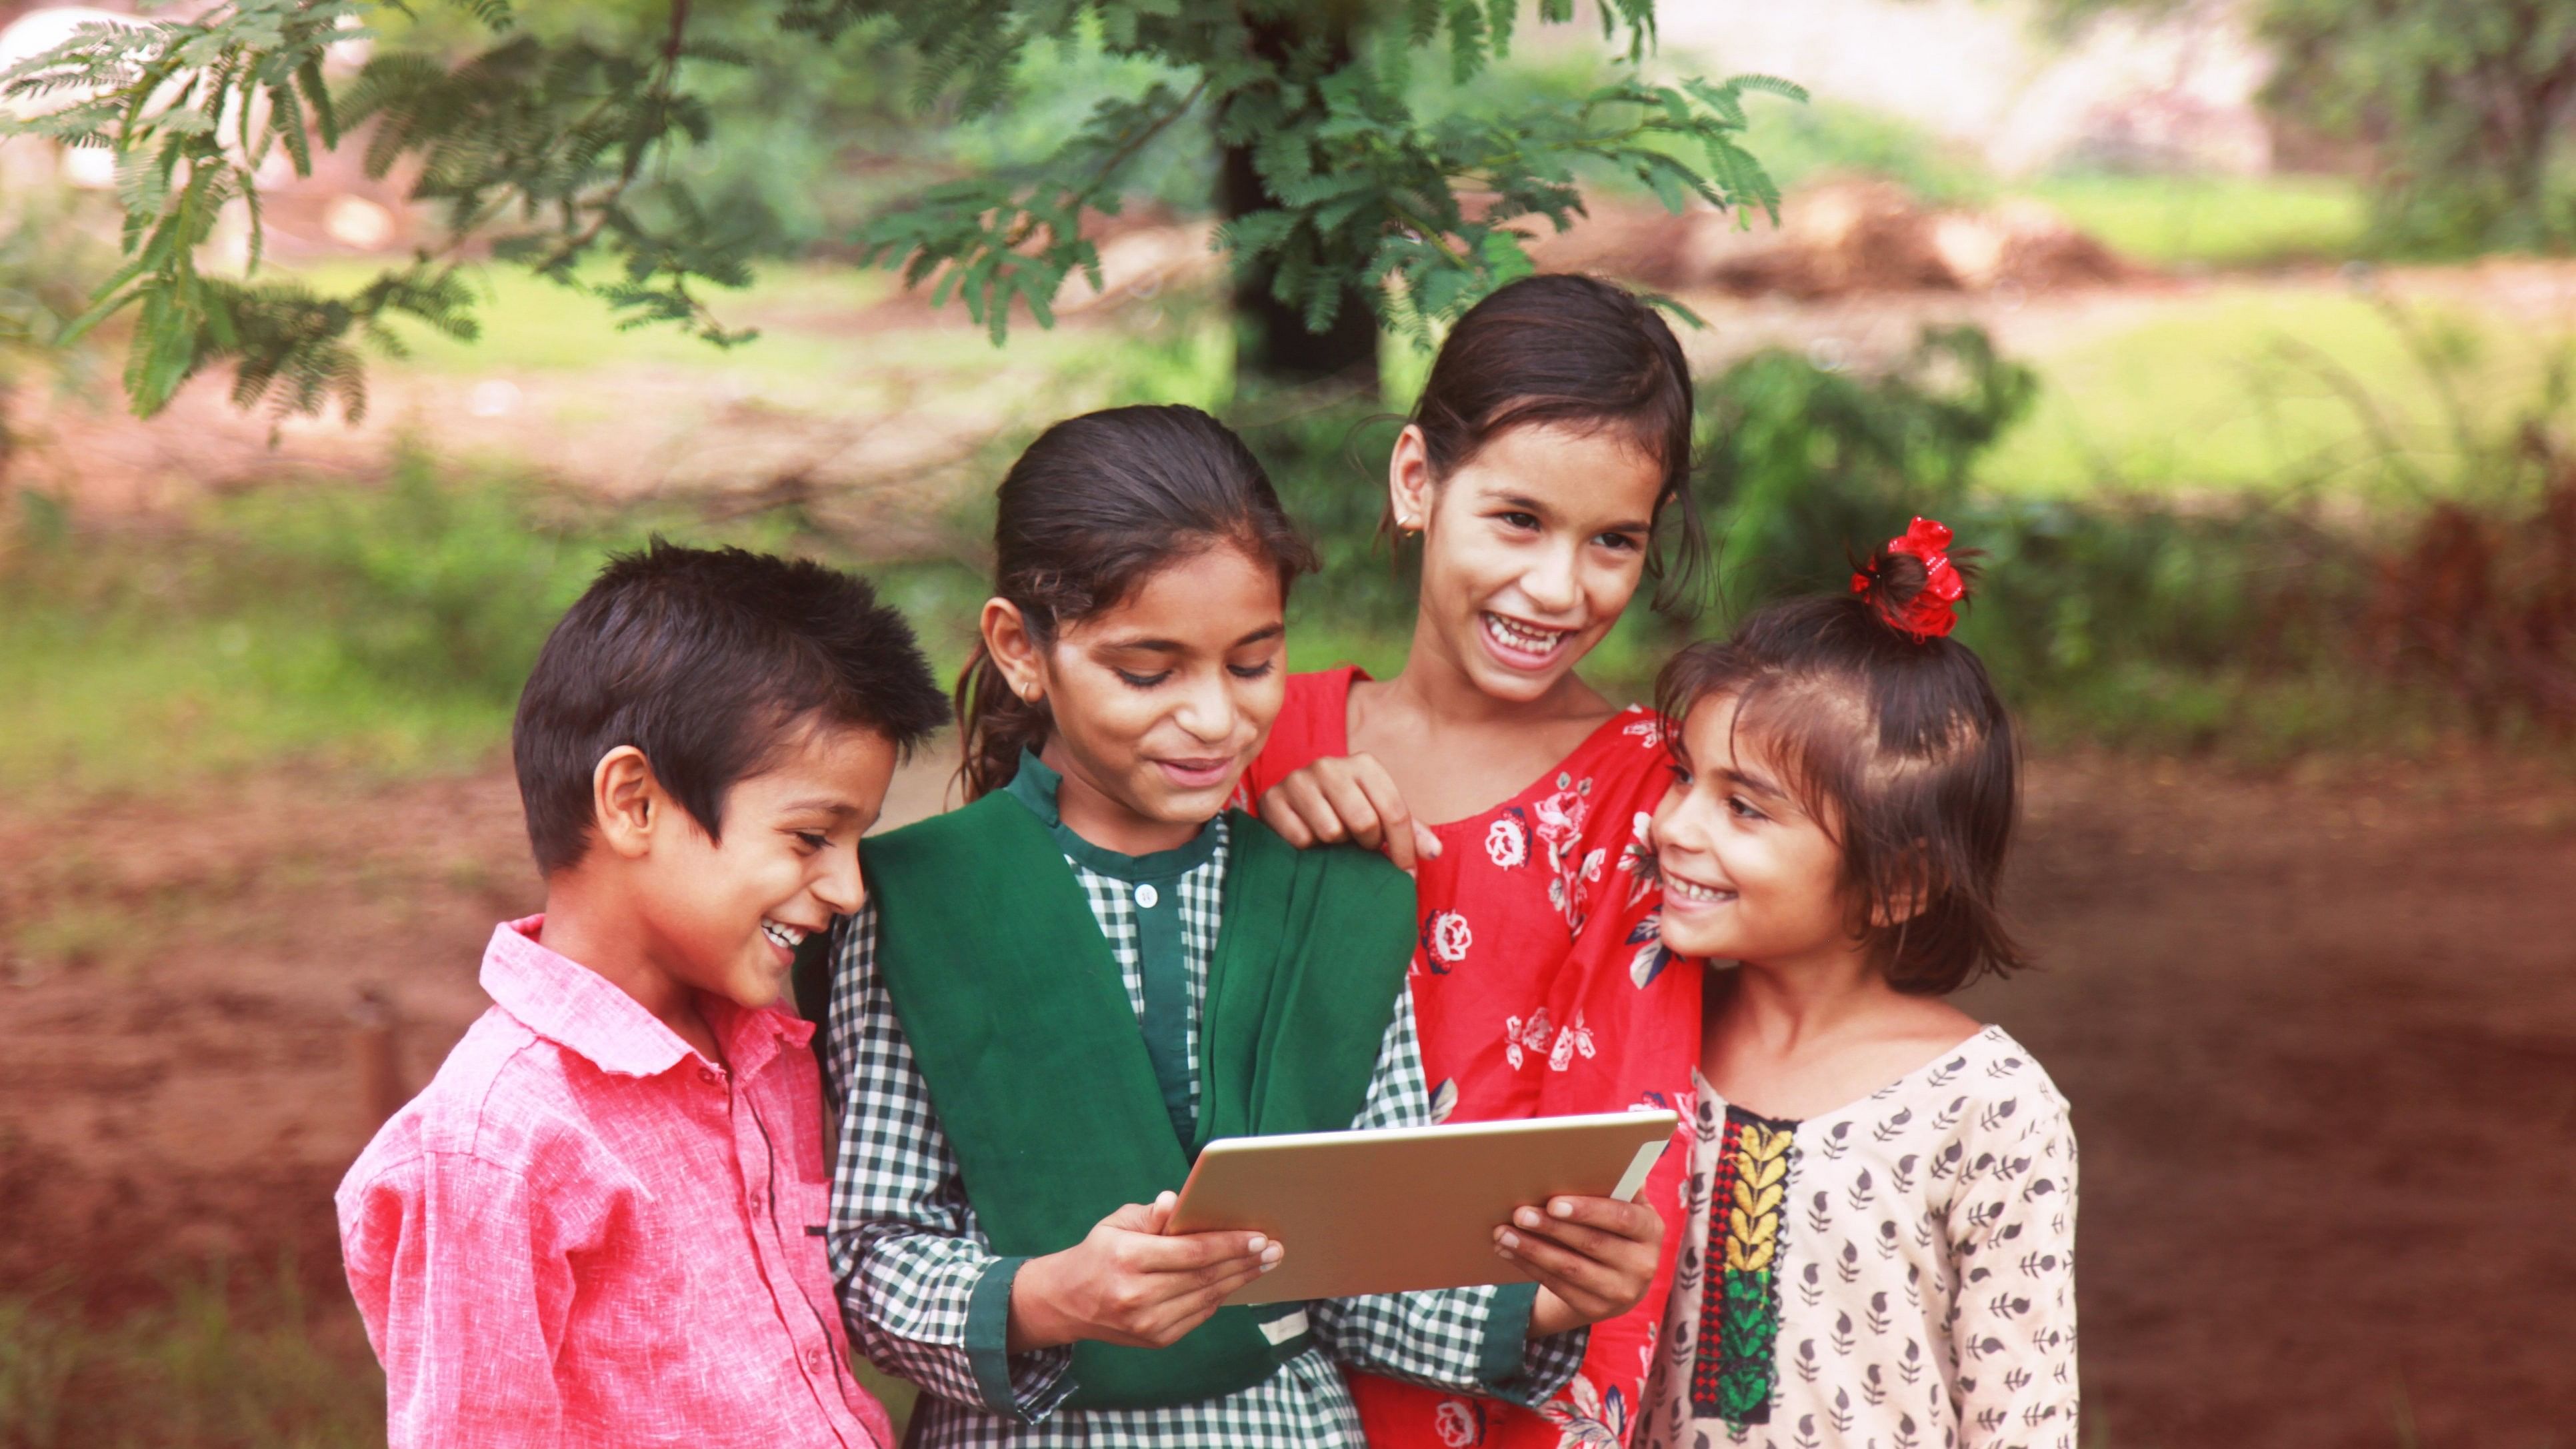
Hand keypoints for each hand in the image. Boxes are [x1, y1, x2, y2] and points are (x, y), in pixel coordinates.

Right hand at [1007, 1192, 1281, 1351]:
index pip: (1191, 1252)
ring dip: (1240, 1280)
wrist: (1067, 1302)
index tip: (1258, 1236)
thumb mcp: (1118, 1223)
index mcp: (1127, 1258)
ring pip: (1207, 1298)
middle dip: (1244, 1261)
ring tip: (1264, 1264)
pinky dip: (1220, 1297)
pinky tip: (1236, 1281)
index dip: (1229, 1244)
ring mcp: (1147, 1323)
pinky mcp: (1155, 1339)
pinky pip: (1199, 1315)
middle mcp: (1137, 1294)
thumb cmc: (1099, 1253)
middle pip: (1205, 1277)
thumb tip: (1178, 1200)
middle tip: (1274, 1249)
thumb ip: (1153, 1215)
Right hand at [1256, 753, 1442, 872]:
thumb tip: (1434, 853)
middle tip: (1360, 847)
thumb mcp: (1379, 815)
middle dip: (1366, 845)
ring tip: (1332, 839)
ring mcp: (1298, 779)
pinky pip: (1301, 839)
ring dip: (1335, 847)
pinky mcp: (1271, 799)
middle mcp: (1330, 765)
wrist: (1291, 807)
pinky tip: (1307, 839)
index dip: (1404, 849)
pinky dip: (1307, 848)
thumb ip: (1410, 832)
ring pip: (1332, 832)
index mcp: (1364, 764)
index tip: (1406, 874)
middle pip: (1364, 822)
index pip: (1394, 811)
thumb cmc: (1345, 813)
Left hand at [1495, 1195, 1664, 1336]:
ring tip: (1503, 1233)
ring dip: (1531, 1249)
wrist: (1619, 1279)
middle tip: (1518, 1213)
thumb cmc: (1614, 1226)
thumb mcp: (1624, 1205)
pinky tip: (1508, 1251)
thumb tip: (1586, 1157)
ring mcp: (1620, 1292)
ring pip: (1569, 1268)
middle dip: (1550, 1227)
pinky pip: (1557, 1285)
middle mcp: (1642, 1264)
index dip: (1588, 1210)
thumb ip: (1613, 1185)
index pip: (1622, 1218)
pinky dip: (1529, 1266)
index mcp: (1651, 1230)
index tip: (1554, 1203)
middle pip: (1591, 1243)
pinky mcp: (1596, 1309)